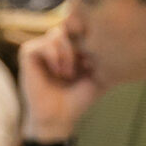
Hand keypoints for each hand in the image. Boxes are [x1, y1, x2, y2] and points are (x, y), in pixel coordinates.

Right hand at [20, 25, 100, 140]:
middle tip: (84, 68)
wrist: (60, 117)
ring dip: (68, 55)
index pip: (81, 29)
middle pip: (70, 27)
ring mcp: (41, 47)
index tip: (93, 64)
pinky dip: (55, 57)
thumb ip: (105, 59)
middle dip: (81, 48)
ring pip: (58, 33)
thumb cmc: (78, 100)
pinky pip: (44, 44)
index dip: (90, 42)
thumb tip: (116, 41)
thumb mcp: (99, 77)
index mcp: (71, 48)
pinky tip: (58, 73)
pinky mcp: (28, 53)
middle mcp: (55, 45)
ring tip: (69, 74)